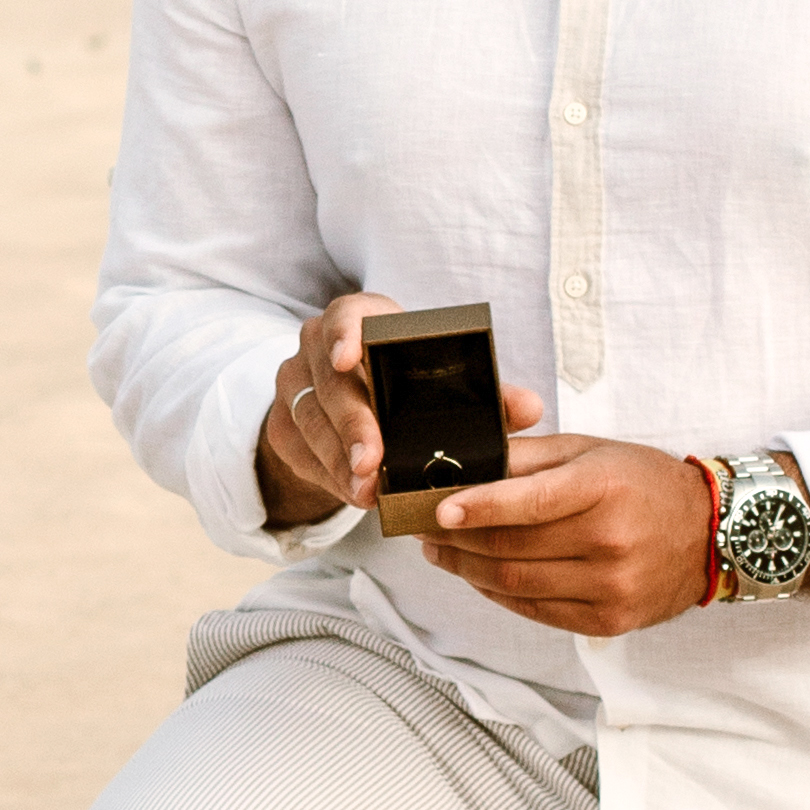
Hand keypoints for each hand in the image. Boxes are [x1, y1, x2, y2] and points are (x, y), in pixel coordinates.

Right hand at [257, 290, 549, 528]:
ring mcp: (294, 386)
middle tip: (371, 463)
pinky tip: (353, 494)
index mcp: (362, 321)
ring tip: (367, 491)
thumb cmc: (408, 389)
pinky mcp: (281, 425)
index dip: (345, 334)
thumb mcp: (445, 386)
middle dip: (352, 425)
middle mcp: (318, 348)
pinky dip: (328, 476)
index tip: (348, 359)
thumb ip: (488, 396)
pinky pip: (300, 453)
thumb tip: (528, 408)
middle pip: (331, 383)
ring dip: (339, 460)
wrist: (350, 412)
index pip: (345, 315)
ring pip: (310, 422)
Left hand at [418, 430, 718, 636]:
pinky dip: (497, 594)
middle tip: (423, 527)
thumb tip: (464, 464)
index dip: (476, 508)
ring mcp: (610, 586)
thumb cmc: (644, 484)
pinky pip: (535, 610)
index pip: (528, 503)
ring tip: (440, 552)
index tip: (436, 510)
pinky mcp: (609, 620)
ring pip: (515, 584)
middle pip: (511, 548)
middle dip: (456, 539)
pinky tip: (478, 576)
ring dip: (467, 570)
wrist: (710, 533)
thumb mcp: (591, 451)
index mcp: (604, 489)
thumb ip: (528, 456)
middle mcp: (609, 541)